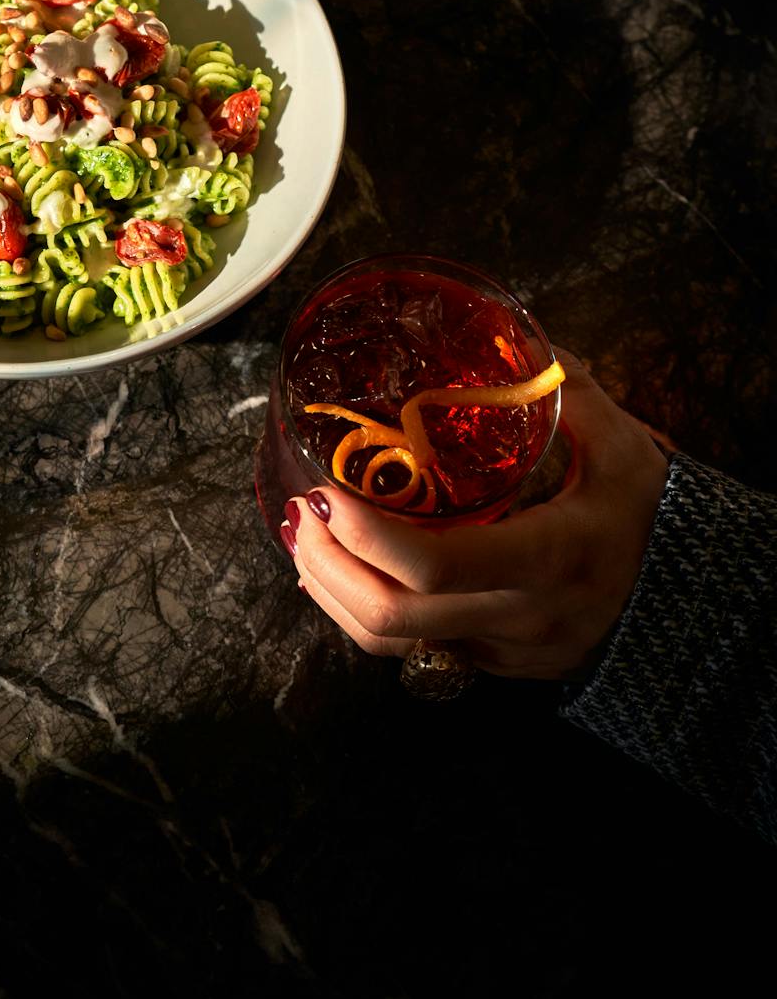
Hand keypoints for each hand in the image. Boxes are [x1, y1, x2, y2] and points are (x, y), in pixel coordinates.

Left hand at [283, 351, 669, 680]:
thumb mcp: (623, 447)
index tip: (329, 488)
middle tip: (303, 510)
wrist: (695, 605)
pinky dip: (365, 608)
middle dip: (328, 564)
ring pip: (391, 645)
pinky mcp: (492, 666)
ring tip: (306, 539)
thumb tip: (515, 332)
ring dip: (332, 593)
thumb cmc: (654, 519)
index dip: (368, 534)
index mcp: (550, 557)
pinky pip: (410, 649)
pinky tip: (345, 570)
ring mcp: (502, 651)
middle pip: (393, 616)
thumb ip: (565, 388)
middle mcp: (519, 616)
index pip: (436, 565)